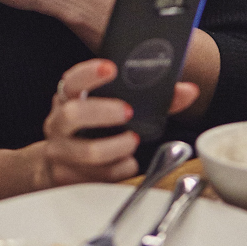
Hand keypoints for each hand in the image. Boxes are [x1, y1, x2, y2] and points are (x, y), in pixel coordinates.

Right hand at [35, 60, 199, 187]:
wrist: (59, 163)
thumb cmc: (93, 129)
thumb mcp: (112, 107)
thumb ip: (153, 98)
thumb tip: (188, 91)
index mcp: (68, 98)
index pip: (72, 80)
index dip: (89, 73)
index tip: (110, 68)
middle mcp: (58, 123)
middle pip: (73, 114)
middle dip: (103, 113)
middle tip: (128, 112)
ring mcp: (60, 151)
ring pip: (87, 151)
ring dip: (116, 147)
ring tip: (132, 142)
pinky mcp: (67, 177)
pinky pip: (96, 176)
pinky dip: (118, 170)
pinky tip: (126, 163)